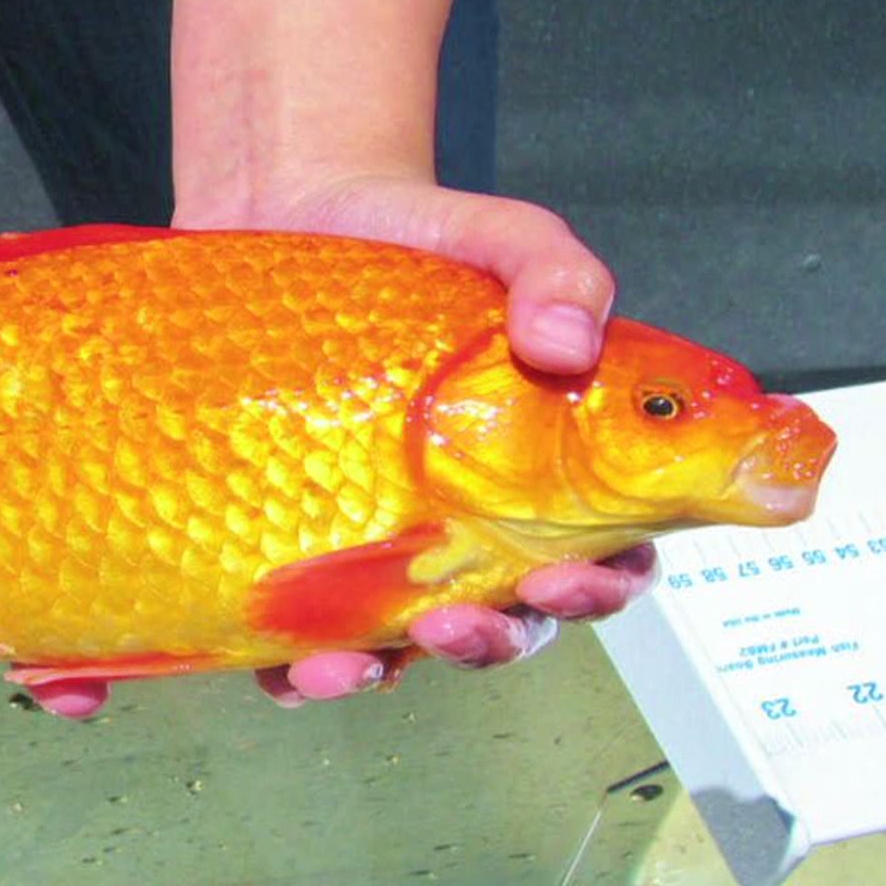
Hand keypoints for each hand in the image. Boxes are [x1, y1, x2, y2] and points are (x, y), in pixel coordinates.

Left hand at [176, 171, 657, 704]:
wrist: (288, 212)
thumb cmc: (412, 237)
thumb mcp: (496, 236)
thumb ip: (554, 272)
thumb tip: (568, 339)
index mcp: (538, 471)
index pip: (600, 554)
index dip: (598, 586)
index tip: (568, 574)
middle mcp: (458, 522)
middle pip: (500, 619)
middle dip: (487, 642)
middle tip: (458, 622)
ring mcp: (370, 539)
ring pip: (392, 644)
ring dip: (377, 672)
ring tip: (345, 664)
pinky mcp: (287, 541)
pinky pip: (289, 632)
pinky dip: (285, 670)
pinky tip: (288, 668)